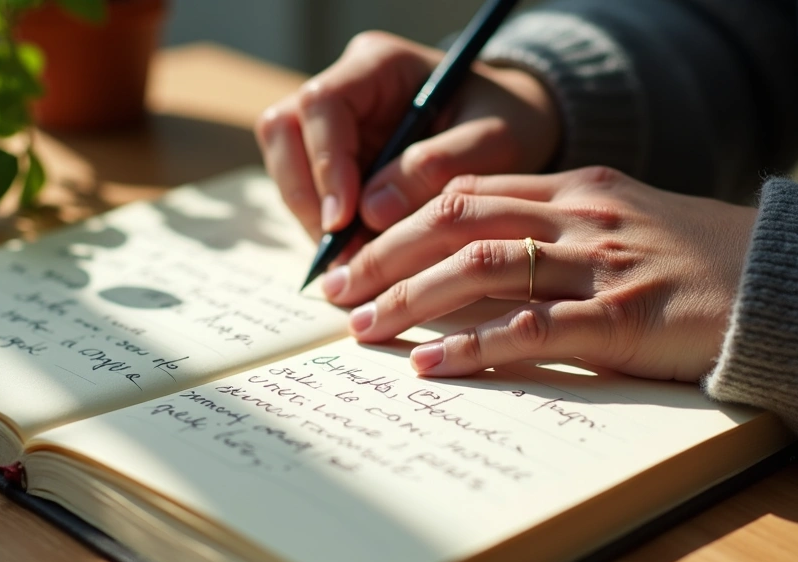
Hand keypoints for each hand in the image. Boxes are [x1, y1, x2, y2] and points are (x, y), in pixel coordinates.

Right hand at [256, 31, 559, 238]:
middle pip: (284, 131)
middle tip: (340, 251)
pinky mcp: (335, 159)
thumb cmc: (511, 122)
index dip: (324, 162)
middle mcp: (346, 88)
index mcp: (380, 64)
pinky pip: (309, 192)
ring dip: (310, 217)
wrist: (514, 129)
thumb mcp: (497, 141)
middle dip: (305, 195)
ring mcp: (334, 124)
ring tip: (353, 261)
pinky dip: (326, 228)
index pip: (322, 104)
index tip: (345, 218)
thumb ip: (440, 167)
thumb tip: (370, 212)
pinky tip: (360, 255)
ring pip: (287, 164)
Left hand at [320, 168, 758, 381]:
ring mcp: (602, 264)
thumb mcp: (625, 226)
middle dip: (385, 257)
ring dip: (411, 298)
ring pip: (481, 268)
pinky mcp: (625, 319)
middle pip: (456, 222)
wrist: (791, 285)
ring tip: (363, 328)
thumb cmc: (702, 263)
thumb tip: (472, 270)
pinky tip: (431, 365)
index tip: (355, 257)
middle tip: (335, 295)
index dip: (399, 224)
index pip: (465, 193)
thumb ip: (555, 235)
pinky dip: (474, 348)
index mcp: (577, 187)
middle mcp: (581, 215)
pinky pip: (532, 330)